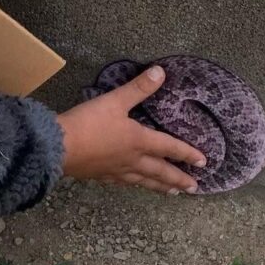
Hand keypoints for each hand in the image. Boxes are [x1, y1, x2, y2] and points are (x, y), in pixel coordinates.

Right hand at [57, 66, 207, 194]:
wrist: (59, 148)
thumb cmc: (88, 123)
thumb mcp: (115, 101)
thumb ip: (138, 88)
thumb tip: (161, 72)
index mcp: (139, 141)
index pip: (169, 147)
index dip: (188, 153)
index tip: (204, 162)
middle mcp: (132, 160)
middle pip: (160, 171)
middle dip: (179, 179)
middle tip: (195, 188)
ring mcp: (117, 171)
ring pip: (144, 181)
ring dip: (160, 186)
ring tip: (173, 193)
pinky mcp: (101, 176)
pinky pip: (124, 183)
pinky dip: (134, 185)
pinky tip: (134, 186)